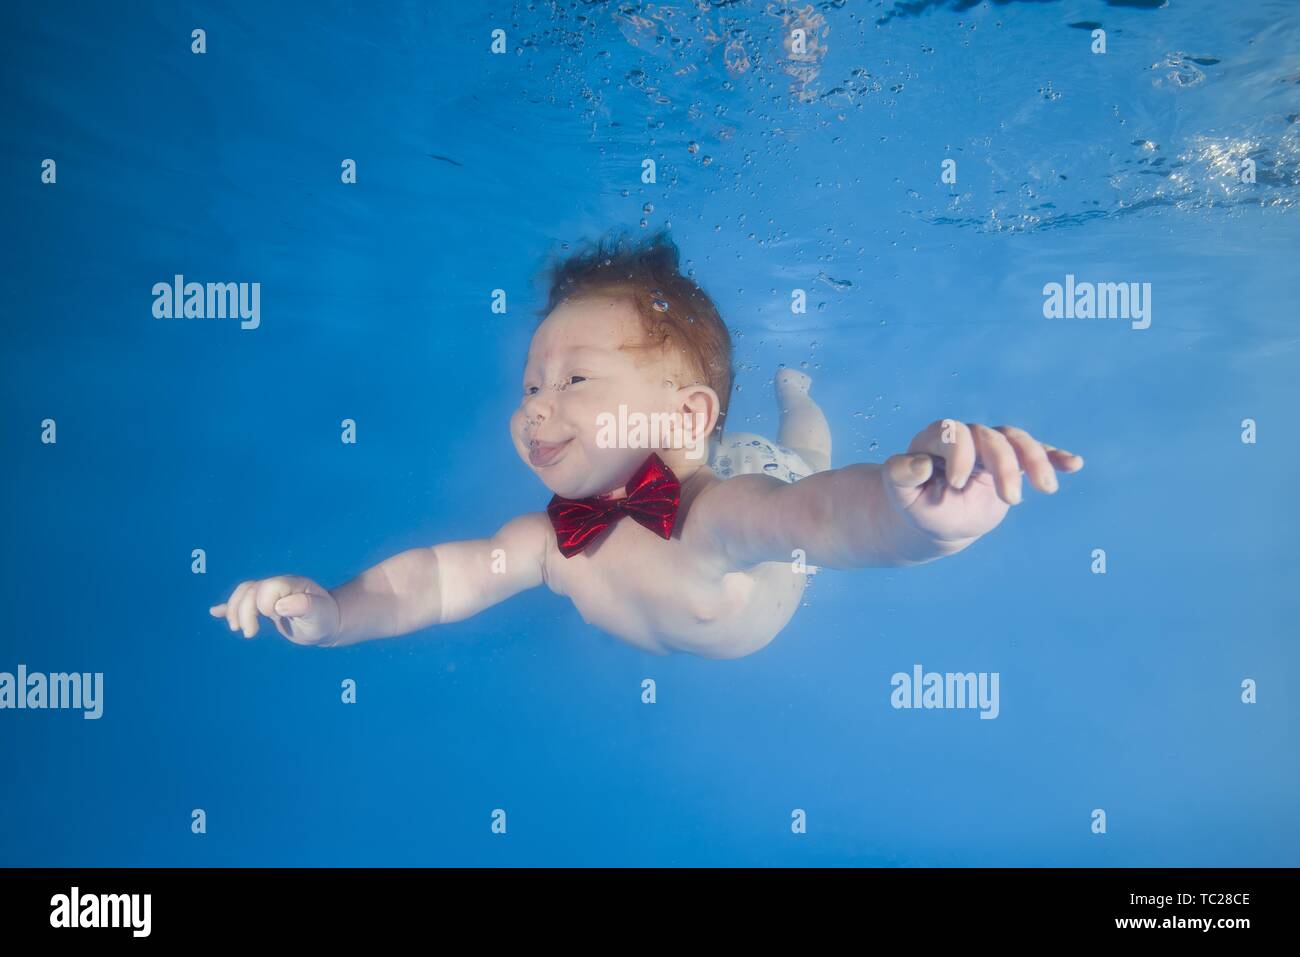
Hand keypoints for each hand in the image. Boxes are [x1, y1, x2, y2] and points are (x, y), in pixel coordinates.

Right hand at [209, 575, 340, 645]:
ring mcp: (270, 595)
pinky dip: (229, 608)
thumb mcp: (319, 614)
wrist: (328, 623)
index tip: (273, 616)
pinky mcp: (265, 606)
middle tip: (250, 634)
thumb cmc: (325, 619)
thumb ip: (304, 606)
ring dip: (235, 610)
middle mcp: (278, 586)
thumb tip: (280, 606)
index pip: (267, 587)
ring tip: (238, 629)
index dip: (264, 602)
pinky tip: (215, 612)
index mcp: (291, 584)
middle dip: (244, 612)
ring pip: (243, 594)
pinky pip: (244, 601)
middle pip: (250, 590)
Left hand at [882, 420, 1082, 543]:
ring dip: (1035, 460)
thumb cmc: (913, 504)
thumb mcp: (900, 493)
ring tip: (1047, 488)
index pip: (954, 433)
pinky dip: (1053, 457)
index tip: (956, 484)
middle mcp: (965, 437)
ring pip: (1016, 440)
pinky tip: (1074, 464)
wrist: (931, 518)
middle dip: (1005, 465)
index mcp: (936, 439)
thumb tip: (918, 464)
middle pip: (991, 437)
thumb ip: (900, 475)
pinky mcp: (1009, 463)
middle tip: (1011, 500)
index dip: (960, 454)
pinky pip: (1034, 454)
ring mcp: (988, 448)